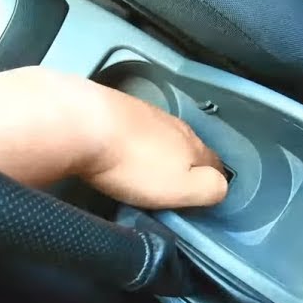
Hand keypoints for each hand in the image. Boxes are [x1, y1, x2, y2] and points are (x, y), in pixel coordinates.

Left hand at [0, 66, 227, 208]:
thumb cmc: (132, 163)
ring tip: (149, 167)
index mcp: (192, 144)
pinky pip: (134, 128)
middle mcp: (172, 124)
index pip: (214, 163)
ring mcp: (143, 112)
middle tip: (175, 183)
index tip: (204, 193)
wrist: (81, 124)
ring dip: (160, 150)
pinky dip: (134, 140)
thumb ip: (208, 188)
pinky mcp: (114, 108)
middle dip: (186, 163)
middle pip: (188, 145)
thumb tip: (221, 186)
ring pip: (162, 134)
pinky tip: (123, 147)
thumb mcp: (180, 187)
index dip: (212, 179)